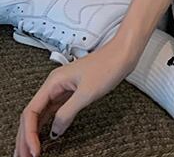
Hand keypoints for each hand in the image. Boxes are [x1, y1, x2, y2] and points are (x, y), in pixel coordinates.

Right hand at [14, 38, 134, 156]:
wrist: (124, 53)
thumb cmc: (108, 65)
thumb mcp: (87, 92)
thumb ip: (67, 112)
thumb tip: (55, 131)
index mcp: (53, 82)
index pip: (31, 111)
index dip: (28, 133)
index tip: (33, 150)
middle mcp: (55, 85)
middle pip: (32, 114)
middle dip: (26, 136)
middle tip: (24, 156)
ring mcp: (63, 88)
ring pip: (42, 114)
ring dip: (35, 132)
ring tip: (31, 151)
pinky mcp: (73, 92)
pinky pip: (54, 111)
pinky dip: (48, 125)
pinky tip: (48, 135)